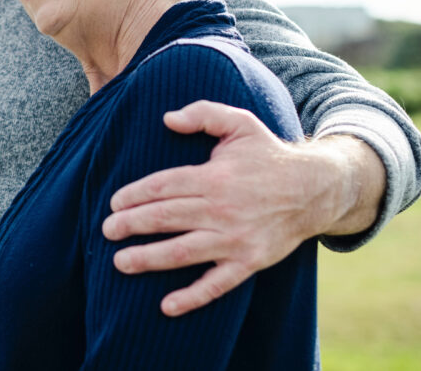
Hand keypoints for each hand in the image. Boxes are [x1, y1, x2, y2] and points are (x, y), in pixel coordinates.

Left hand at [101, 100, 380, 316]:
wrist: (315, 189)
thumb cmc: (268, 155)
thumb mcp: (240, 123)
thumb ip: (203, 113)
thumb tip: (167, 118)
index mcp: (214, 176)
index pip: (163, 186)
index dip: (134, 195)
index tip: (114, 203)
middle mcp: (221, 209)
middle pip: (165, 218)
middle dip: (130, 225)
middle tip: (106, 231)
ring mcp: (234, 239)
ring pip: (182, 252)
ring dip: (148, 259)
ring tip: (120, 262)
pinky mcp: (249, 262)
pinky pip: (217, 284)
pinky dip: (192, 297)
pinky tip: (166, 306)